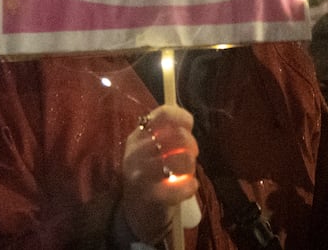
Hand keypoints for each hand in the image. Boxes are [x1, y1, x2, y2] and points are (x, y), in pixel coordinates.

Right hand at [120, 105, 199, 241]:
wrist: (138, 212)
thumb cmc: (153, 175)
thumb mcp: (155, 150)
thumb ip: (169, 134)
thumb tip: (187, 121)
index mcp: (137, 136)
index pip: (163, 114)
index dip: (182, 118)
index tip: (189, 128)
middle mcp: (135, 152)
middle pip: (175, 136)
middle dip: (191, 144)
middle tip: (192, 155)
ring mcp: (139, 175)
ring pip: (178, 159)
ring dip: (190, 166)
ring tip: (188, 173)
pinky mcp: (148, 196)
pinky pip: (177, 187)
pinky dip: (189, 186)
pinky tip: (191, 187)